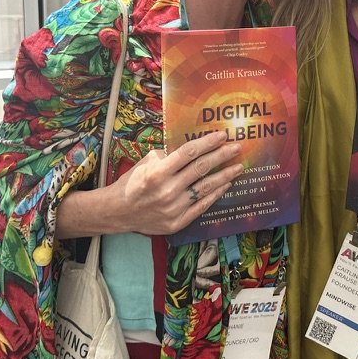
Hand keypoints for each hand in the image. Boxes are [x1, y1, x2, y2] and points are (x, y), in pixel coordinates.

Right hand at [108, 131, 244, 234]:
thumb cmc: (133, 182)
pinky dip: (215, 194)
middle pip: (201, 168)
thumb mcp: (146, 161)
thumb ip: (169, 155)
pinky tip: (226, 185)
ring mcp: (174, 208)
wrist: (118, 211)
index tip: (222, 135)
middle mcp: (167, 190)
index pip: (189, 153)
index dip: (208, 142)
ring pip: (206, 188)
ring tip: (238, 166)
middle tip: (237, 147)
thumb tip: (194, 149)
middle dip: (222, 156)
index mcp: (158, 172)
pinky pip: (202, 206)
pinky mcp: (177, 222)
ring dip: (225, 176)